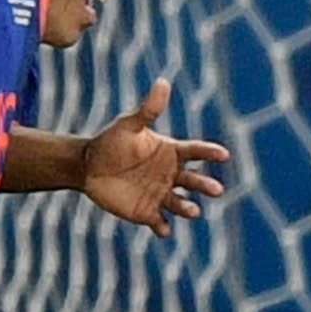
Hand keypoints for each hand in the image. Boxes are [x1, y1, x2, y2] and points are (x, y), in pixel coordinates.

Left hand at [80, 80, 229, 234]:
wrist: (88, 167)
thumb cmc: (110, 142)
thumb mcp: (129, 125)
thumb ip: (148, 109)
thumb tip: (163, 82)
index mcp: (171, 152)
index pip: (196, 151)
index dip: (210, 153)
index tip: (223, 154)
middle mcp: (171, 174)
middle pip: (195, 181)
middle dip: (206, 185)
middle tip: (216, 189)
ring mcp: (161, 194)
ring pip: (181, 204)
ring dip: (188, 208)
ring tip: (192, 211)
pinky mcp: (147, 212)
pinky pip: (159, 222)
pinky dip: (162, 227)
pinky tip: (163, 229)